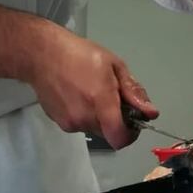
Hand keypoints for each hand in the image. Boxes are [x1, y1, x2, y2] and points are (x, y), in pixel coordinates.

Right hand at [28, 22, 157, 149]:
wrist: (42, 54)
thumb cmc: (80, 54)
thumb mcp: (113, 64)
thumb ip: (133, 91)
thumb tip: (151, 113)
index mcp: (101, 102)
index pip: (120, 138)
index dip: (131, 134)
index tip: (133, 120)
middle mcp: (85, 118)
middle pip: (109, 133)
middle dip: (116, 120)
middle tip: (112, 96)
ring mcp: (69, 123)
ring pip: (95, 128)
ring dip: (100, 116)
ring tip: (92, 91)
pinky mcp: (59, 123)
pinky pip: (80, 124)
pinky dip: (85, 114)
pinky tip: (78, 94)